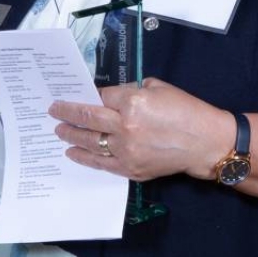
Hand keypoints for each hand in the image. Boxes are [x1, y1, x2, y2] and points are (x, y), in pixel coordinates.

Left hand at [50, 78, 232, 182]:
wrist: (205, 142)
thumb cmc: (186, 111)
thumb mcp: (157, 88)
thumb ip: (129, 91)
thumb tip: (106, 97)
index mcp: (133, 102)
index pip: (99, 97)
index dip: (86, 95)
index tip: (74, 95)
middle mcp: (125, 127)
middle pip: (87, 118)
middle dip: (66, 113)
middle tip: (53, 110)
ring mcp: (126, 150)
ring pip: (89, 142)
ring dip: (70, 135)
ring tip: (58, 130)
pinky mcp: (130, 168)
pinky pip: (100, 163)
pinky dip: (84, 157)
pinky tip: (72, 151)